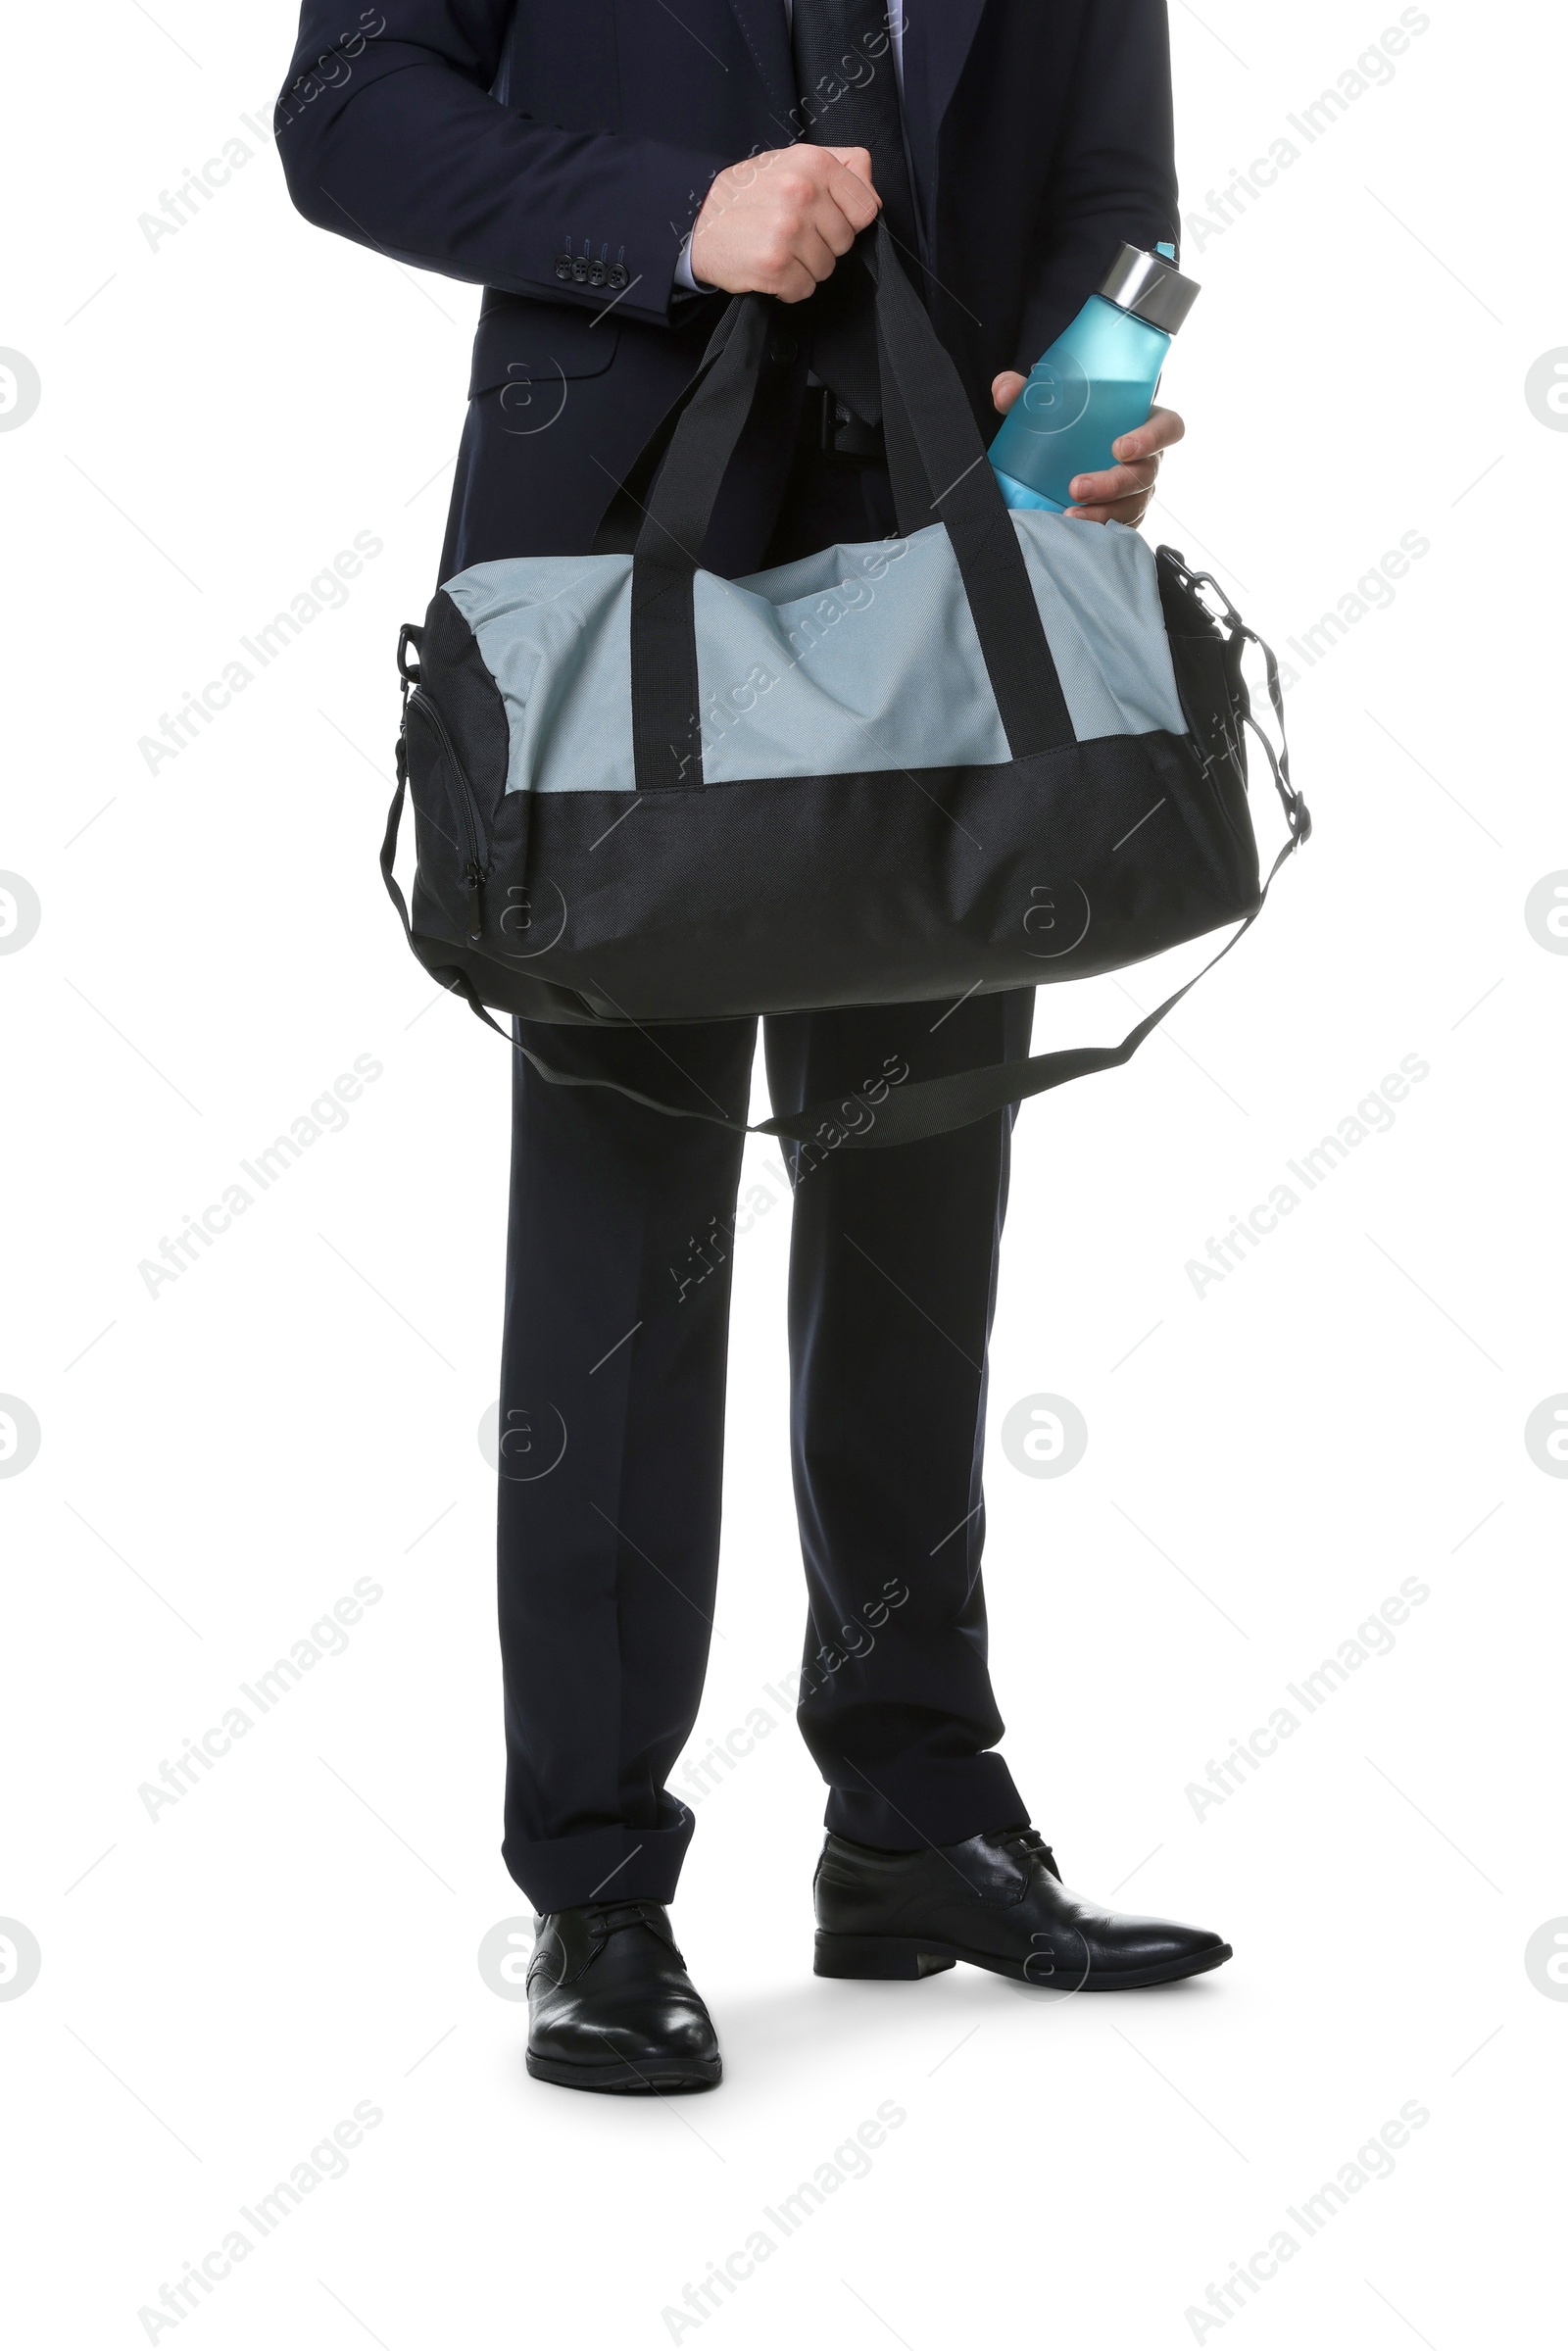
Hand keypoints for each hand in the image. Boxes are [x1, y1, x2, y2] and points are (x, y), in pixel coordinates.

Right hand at [690, 146, 879, 302]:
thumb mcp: (793, 161)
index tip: (826, 219)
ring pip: (826, 268)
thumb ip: (840, 164)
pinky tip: (771, 268)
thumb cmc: (749, 193)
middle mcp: (803, 193)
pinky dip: (789, 287)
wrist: (697, 221)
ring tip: (780, 249)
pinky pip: (804, 289)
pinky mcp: (774, 264)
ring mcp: (788, 230)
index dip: (849, 220)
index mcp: (813, 163)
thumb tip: (871, 182)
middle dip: (824, 244)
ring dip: (806, 267)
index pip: (866, 207)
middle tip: (793, 234)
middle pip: (845, 242)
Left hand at [990, 375, 1185, 526]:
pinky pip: (1121, 530)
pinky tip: (1074, 534)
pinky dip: (1099, 533)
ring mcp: (1138, 492)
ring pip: (1132, 507)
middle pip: (1145, 475)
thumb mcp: (1057, 400)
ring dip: (1102, 514)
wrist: (1071, 446)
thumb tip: (1004, 392)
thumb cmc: (1078, 418)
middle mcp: (1148, 459)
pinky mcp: (1124, 517)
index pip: (1169, 428)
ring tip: (1069, 516)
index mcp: (1145, 422)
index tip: (1119, 448)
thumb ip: (1028, 390)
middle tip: (1077, 487)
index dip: (1152, 439)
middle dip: (1112, 484)